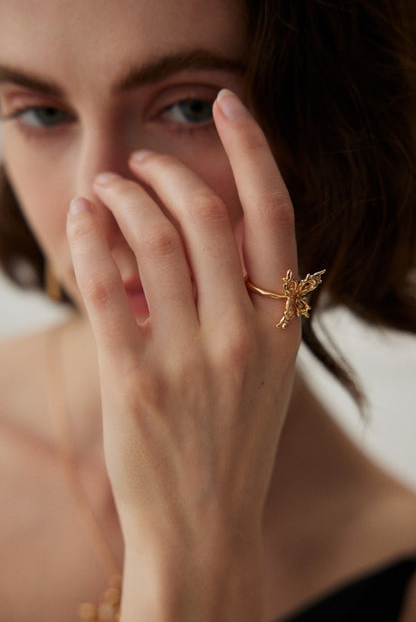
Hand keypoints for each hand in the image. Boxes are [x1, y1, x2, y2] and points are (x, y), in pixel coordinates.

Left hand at [67, 90, 299, 619]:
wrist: (206, 527)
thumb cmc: (232, 443)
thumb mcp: (261, 372)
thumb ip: (246, 304)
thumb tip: (204, 236)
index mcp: (281, 329)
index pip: (276, 217)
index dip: (254, 151)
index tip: (230, 106)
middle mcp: (242, 336)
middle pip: (204, 217)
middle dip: (166, 172)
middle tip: (141, 165)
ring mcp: (190, 360)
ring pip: (152, 242)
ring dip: (123, 198)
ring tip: (105, 189)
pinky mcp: (137, 383)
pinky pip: (108, 290)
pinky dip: (90, 241)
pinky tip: (81, 219)